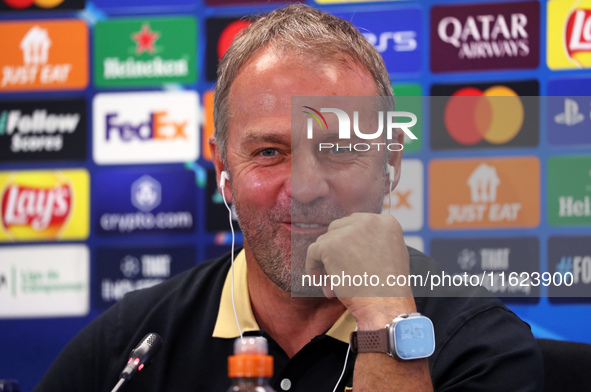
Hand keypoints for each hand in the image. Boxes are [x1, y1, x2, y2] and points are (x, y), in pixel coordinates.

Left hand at [305, 213, 416, 328]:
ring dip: (326, 262)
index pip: (357, 224)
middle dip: (336, 250)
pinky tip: (318, 281)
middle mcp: (369, 221)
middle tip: (337, 273)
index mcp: (386, 222)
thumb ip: (374, 241)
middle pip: (339, 228)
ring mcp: (349, 231)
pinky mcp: (331, 245)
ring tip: (332, 285)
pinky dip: (312, 267)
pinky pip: (313, 252)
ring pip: (325, 240)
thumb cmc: (389, 289)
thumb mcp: (392, 255)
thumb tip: (348, 242)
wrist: (386, 306)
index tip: (347, 260)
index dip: (349, 243)